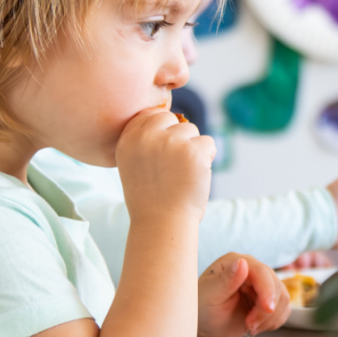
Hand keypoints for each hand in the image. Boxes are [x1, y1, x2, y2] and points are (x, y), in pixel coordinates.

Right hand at [115, 108, 213, 226]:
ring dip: (193, 149)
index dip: (163, 130)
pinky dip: (207, 158)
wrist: (161, 222)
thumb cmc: (151, 197)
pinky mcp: (193, 151)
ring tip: (181, 173)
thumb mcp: (134, 163)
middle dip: (178, 138)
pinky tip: (194, 175)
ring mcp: (171, 142)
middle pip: (173, 120)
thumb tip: (170, 119)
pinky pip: (209, 143)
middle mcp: (147, 136)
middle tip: (174, 166)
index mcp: (128, 139)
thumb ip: (145, 140)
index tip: (164, 152)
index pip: (151, 114)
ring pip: (192, 130)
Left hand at [197, 253, 289, 336]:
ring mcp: (261, 286)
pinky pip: (284, 309)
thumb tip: (242, 262)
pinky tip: (257, 327)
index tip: (267, 309)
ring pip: (283, 298)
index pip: (261, 271)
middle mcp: (251, 270)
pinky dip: (274, 322)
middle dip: (266, 310)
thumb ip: (226, 279)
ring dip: (270, 318)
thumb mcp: (210, 295)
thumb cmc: (200, 310)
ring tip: (250, 327)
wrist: (204, 328)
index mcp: (235, 262)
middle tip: (249, 325)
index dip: (268, 290)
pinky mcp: (267, 300)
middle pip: (276, 286)